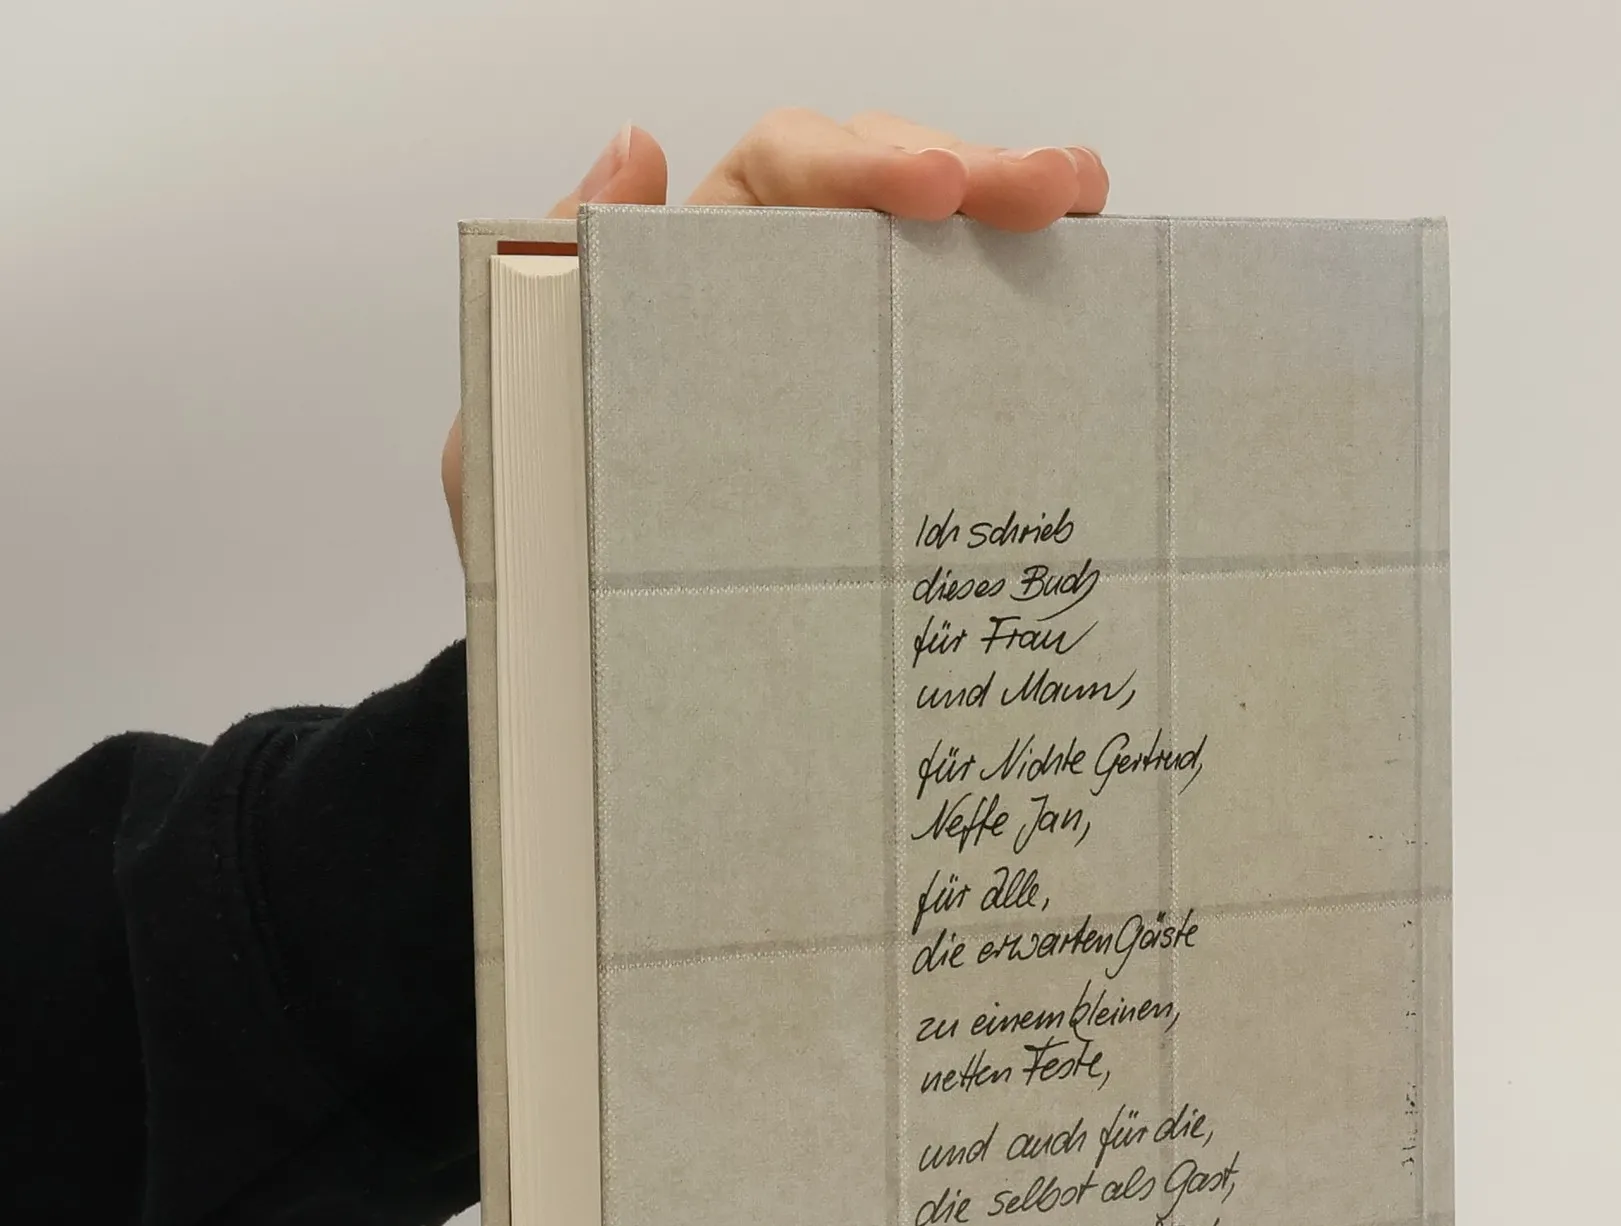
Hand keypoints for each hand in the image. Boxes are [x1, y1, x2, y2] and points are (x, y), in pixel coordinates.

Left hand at [443, 112, 1108, 550]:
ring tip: (1083, 208)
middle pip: (883, 189)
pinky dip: (1023, 314)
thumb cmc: (548, 554)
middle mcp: (774, 298)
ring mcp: (841, 361)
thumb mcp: (525, 419)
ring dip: (1017, 218)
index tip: (933, 193)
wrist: (583, 669)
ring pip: (936, 256)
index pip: (783, 172)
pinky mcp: (889, 436)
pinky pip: (959, 356)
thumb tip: (636, 148)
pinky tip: (1082, 294)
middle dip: (973, 172)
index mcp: (688, 280)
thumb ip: (552, 287)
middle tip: (1051, 193)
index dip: (861, 162)